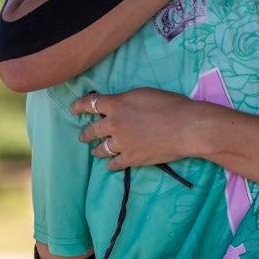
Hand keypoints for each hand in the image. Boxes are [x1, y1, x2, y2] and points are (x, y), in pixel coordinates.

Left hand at [73, 87, 200, 171]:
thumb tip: (118, 105)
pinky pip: (114, 164)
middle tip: (83, 136)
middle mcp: (113, 124)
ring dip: (96, 149)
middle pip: (92, 129)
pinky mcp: (131, 159)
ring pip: (101, 149)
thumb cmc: (168, 104)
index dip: (79, 106)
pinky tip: (110, 165)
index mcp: (116, 104)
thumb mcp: (142, 94)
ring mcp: (121, 144)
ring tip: (94, 151)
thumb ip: (125, 100)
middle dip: (86, 133)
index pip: (90, 104)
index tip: (73, 110)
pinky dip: (111, 164)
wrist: (184, 127)